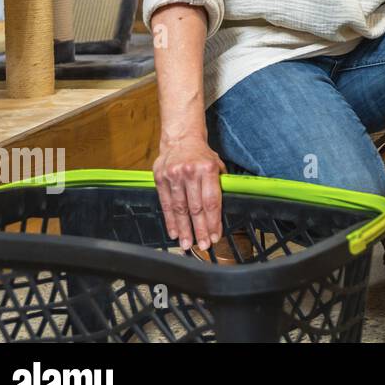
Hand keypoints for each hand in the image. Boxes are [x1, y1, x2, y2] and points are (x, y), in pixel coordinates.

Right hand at [154, 135, 225, 250]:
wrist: (180, 138)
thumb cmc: (201, 154)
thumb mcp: (217, 164)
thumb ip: (220, 184)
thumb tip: (223, 208)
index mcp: (208, 169)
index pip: (212, 201)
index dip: (213, 221)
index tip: (215, 236)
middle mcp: (190, 173)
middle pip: (196, 208)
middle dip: (200, 229)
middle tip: (204, 246)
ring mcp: (173, 176)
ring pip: (180, 208)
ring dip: (184, 229)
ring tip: (188, 244)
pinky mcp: (160, 178)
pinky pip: (166, 204)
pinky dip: (170, 220)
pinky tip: (174, 232)